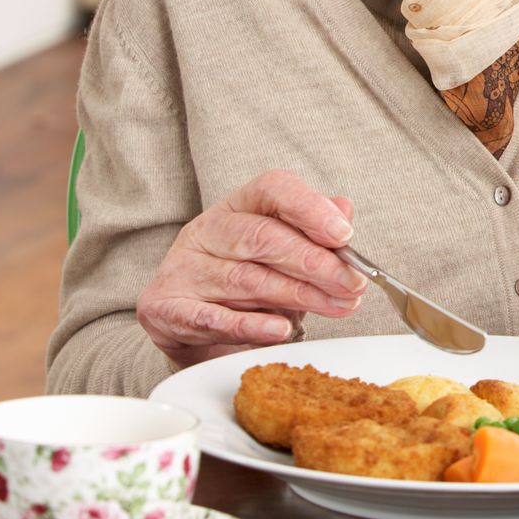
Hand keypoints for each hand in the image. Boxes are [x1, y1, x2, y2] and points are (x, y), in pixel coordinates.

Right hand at [137, 170, 365, 367]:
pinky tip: (282, 329)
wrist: (187, 321)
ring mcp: (183, 267)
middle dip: (315, 262)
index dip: (310, 209)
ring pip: (246, 278)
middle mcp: (206, 230)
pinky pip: (214, 317)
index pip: (272, 189)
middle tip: (352, 283)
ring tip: (336, 306)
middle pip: (263, 237)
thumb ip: (314, 230)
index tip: (344, 235)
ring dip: (299, 295)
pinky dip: (252, 325)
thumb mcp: (283, 248)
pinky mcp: (166, 307)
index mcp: (238, 205)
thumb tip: (344, 209)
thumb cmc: (246, 278)